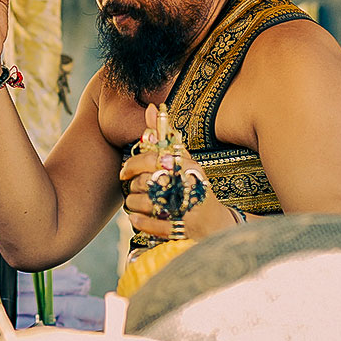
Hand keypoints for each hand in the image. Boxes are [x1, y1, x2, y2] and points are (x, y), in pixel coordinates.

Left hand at [119, 105, 232, 240]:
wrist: (216, 224)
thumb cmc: (194, 187)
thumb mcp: (185, 161)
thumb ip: (166, 136)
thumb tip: (151, 108)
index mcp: (188, 167)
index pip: (152, 160)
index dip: (132, 165)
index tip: (124, 171)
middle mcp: (188, 187)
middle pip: (144, 183)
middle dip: (134, 187)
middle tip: (134, 189)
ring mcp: (185, 211)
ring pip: (142, 204)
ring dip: (134, 205)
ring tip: (138, 204)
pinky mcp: (180, 232)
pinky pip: (146, 224)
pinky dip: (138, 221)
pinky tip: (139, 217)